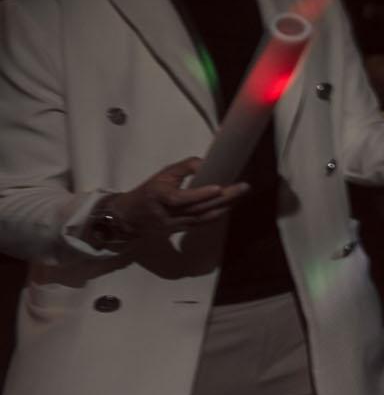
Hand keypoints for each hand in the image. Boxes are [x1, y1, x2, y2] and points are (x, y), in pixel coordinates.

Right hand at [105, 158, 246, 240]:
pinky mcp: (181, 230)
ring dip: (224, 207)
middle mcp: (167, 214)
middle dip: (223, 198)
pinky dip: (217, 215)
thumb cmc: (148, 191)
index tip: (218, 187)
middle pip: (198, 208)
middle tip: (243, 187)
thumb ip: (184, 168)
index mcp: (158, 196)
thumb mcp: (161, 175)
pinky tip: (230, 206)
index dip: (199, 195)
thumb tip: (206, 163)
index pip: (180, 199)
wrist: (129, 217)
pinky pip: (202, 224)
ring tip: (241, 194)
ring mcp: (174, 225)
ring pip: (202, 218)